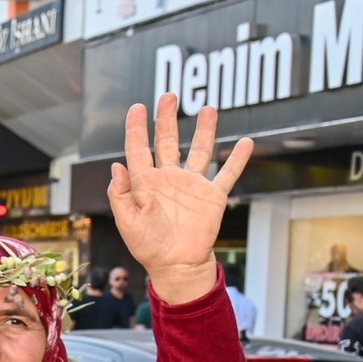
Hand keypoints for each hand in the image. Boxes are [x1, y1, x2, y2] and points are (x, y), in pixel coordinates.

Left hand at [109, 95, 251, 305]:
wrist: (176, 265)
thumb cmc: (147, 245)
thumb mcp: (127, 221)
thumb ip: (120, 194)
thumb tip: (116, 166)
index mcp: (144, 182)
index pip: (139, 148)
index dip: (137, 128)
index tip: (137, 107)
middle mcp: (168, 178)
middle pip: (168, 141)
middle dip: (167, 119)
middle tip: (168, 96)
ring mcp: (192, 185)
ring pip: (200, 150)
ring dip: (205, 130)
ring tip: (208, 108)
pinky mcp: (213, 196)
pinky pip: (227, 174)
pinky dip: (238, 159)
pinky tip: (246, 142)